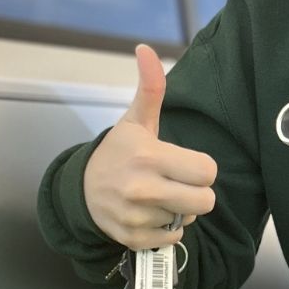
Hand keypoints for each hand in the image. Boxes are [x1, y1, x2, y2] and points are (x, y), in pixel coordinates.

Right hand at [83, 44, 217, 249]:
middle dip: (197, 192)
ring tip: (158, 195)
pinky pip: (173, 237)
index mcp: (149, 157)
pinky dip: (166, 228)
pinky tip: (149, 213)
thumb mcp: (136, 120)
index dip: (201, 168)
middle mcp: (143, 189)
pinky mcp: (134, 239)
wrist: (81, 190)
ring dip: (179, 209)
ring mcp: (137, 217)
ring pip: (188, 218)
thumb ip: (150, 87)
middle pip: (206, 200)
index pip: (208, 171)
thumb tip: (146, 48)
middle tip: (178, 182)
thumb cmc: (118, 153)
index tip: (185, 163)